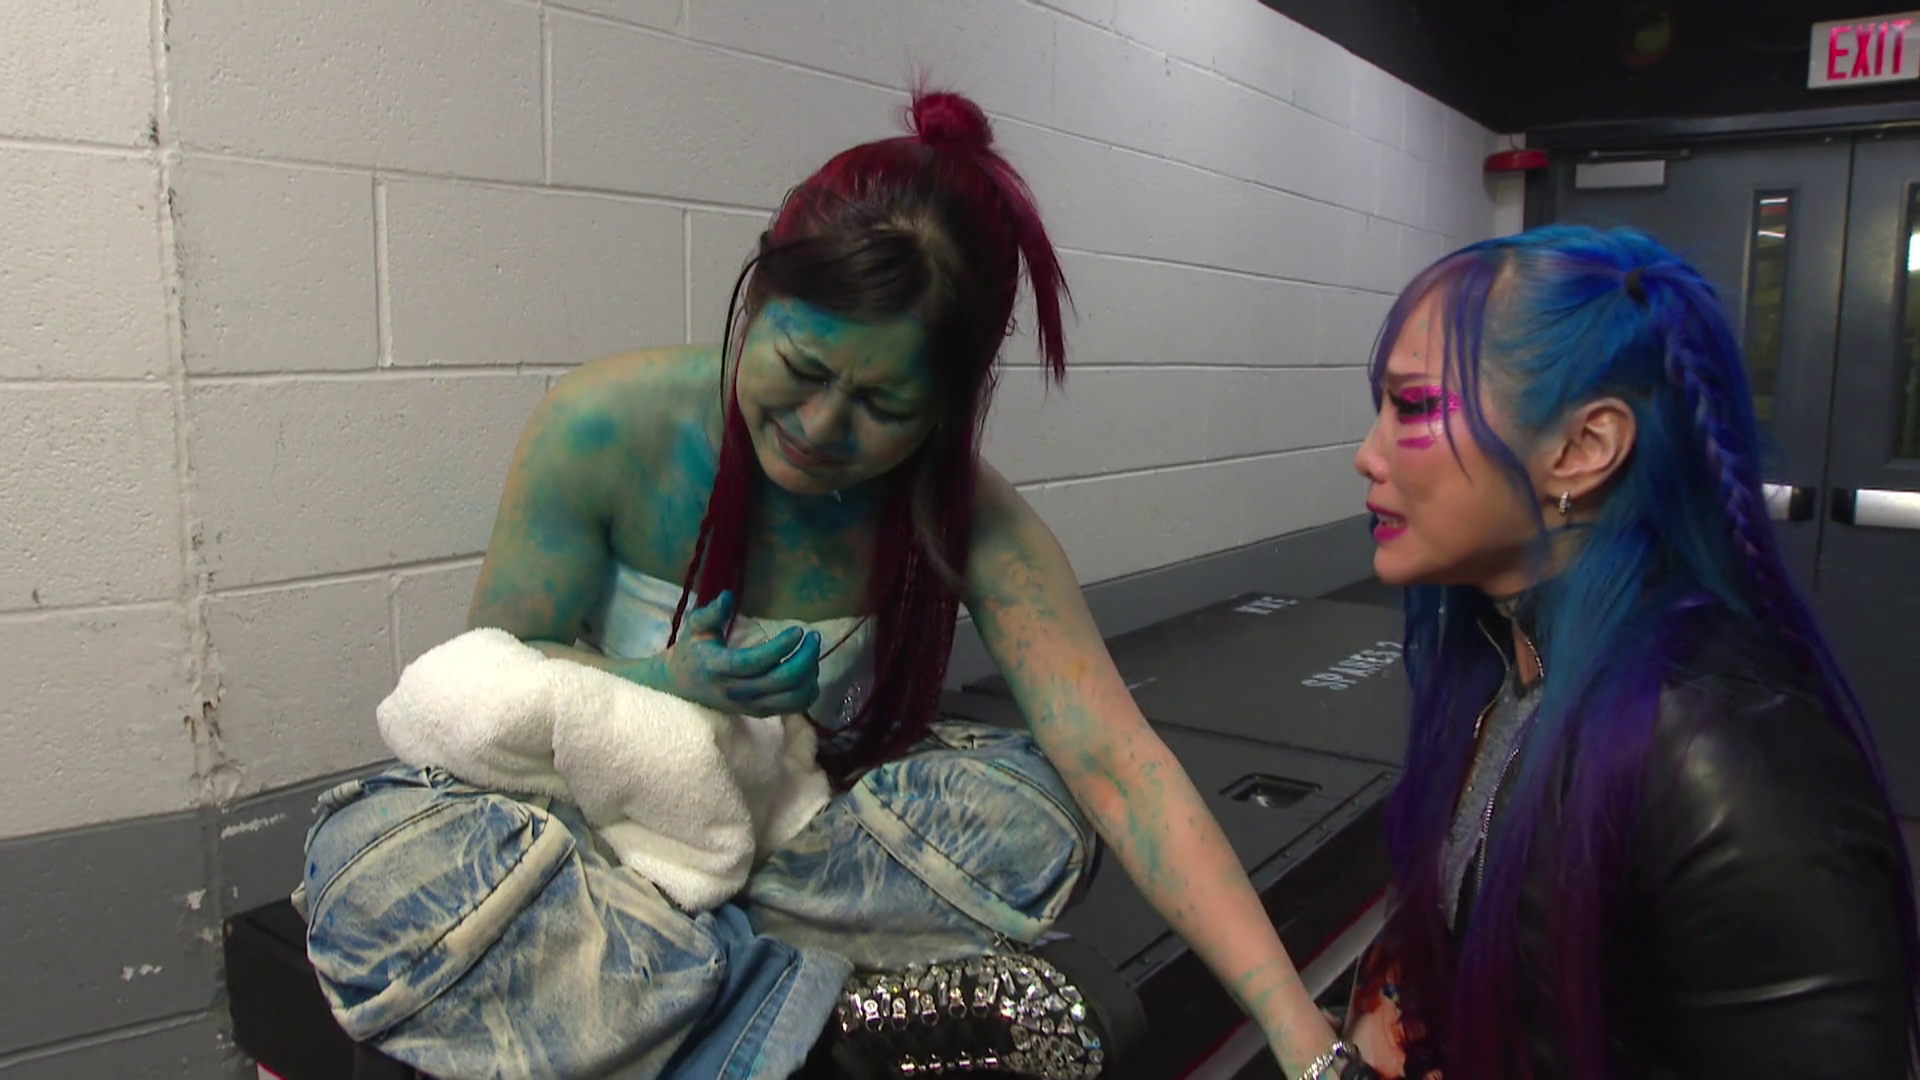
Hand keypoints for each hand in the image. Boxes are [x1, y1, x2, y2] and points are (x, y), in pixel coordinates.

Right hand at [649, 591, 821, 716]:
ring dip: (809, 675)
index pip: (759, 661)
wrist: (678, 687)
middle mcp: (738, 691)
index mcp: (721, 668)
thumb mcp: (695, 628)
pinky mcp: (758, 712)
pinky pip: (792, 708)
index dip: (783, 646)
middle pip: (783, 681)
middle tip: (812, 637)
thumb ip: (712, 613)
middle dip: (805, 658)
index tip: (798, 630)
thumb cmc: (690, 653)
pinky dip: (806, 691)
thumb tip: (728, 595)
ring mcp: (749, 705)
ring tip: (810, 653)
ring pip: (792, 698)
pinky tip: (806, 672)